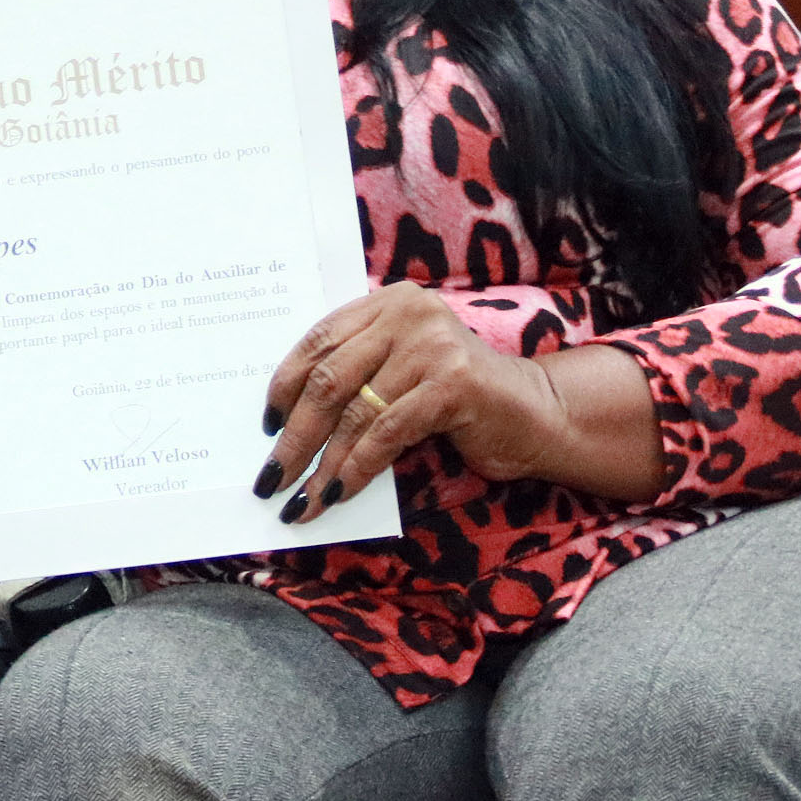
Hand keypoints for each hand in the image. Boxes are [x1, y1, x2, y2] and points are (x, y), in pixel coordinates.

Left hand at [256, 283, 569, 525]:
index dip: (285, 384)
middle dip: (295, 434)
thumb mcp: (400, 370)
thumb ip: (356, 374)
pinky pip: (387, 432)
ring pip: (355, 411)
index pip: (319, 339)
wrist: (534, 413)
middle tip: (270, 475)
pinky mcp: (453, 385)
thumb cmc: (455, 397)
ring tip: (300, 498)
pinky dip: (357, 467)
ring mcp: (432, 347)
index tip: (266, 424)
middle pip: (329, 378)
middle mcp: (408, 314)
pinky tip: (339, 493)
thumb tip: (284, 423)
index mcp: (387, 302)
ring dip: (322, 463)